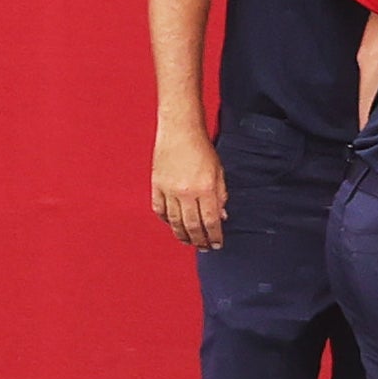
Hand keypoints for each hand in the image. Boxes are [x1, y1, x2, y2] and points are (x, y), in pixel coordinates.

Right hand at [153, 122, 227, 249]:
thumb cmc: (203, 149)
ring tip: (189, 242)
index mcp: (206, 188)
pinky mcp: (156, 186)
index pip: (211, 222)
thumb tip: (221, 218)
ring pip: (174, 222)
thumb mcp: (219, 172)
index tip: (217, 244)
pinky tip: (173, 226)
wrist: (180, 131)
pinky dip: (166, 221)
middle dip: (199, 241)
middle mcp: (186, 192)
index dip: (214, 236)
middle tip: (204, 248)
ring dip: (183, 235)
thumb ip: (220, 196)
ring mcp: (169, 190)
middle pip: (192, 226)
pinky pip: (160, 210)